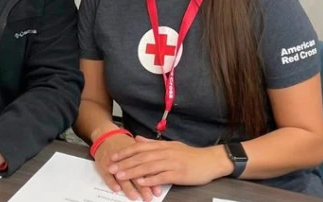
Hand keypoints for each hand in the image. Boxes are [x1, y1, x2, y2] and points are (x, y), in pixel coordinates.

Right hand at [94, 134, 157, 200]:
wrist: (105, 134)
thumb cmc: (123, 143)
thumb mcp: (136, 147)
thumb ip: (147, 159)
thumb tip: (160, 171)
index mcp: (136, 153)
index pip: (145, 168)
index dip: (152, 179)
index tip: (158, 191)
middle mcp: (125, 158)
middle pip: (135, 173)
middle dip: (142, 186)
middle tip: (148, 197)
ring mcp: (113, 162)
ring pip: (121, 175)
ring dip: (128, 187)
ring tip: (134, 196)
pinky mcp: (103, 165)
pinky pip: (106, 175)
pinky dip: (111, 182)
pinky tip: (116, 189)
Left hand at [109, 135, 233, 187]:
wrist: (210, 160)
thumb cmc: (190, 154)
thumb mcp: (170, 145)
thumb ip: (153, 143)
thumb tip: (137, 138)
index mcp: (162, 145)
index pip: (140, 147)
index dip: (126, 151)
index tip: (114, 156)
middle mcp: (165, 152)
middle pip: (141, 157)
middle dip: (125, 162)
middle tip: (112, 167)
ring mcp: (172, 162)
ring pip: (149, 166)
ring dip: (133, 171)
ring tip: (121, 176)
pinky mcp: (179, 173)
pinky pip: (162, 176)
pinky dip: (151, 179)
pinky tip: (141, 183)